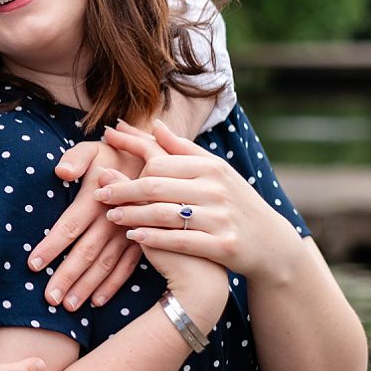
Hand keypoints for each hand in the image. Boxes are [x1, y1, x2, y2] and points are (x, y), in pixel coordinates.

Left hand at [31, 140, 141, 310]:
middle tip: (49, 299)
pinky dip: (112, 285)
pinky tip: (97, 301)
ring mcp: (128, 233)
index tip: (33, 265)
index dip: (51, 246)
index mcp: (96, 200)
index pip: (69, 227)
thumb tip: (61, 172)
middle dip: (67, 276)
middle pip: (85, 253)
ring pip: (105, 265)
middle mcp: (112, 221)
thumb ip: (75, 159)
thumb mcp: (92, 149)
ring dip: (86, 286)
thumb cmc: (110, 155)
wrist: (151, 161)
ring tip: (69, 306)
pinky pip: (126, 268)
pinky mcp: (140, 241)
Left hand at [97, 121, 308, 284]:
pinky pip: (179, 240)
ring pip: (164, 214)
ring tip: (110, 215)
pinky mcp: (222, 245)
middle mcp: (217, 190)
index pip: (160, 159)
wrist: (271, 243)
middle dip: (123, 189)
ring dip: (132, 215)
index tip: (104, 144)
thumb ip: (183, 150)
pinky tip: (132, 237)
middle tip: (99, 192)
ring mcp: (221, 218)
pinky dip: (153, 238)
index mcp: (212, 168)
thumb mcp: (215, 172)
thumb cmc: (235, 202)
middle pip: (156, 186)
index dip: (130, 153)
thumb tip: (154, 125)